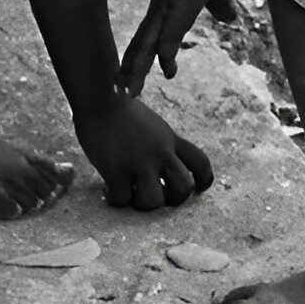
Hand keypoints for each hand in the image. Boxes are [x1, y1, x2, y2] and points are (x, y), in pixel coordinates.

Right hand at [75, 91, 211, 210]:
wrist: (100, 98)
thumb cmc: (120, 108)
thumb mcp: (152, 124)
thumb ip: (159, 143)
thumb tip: (158, 165)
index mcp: (170, 139)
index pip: (200, 163)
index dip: (204, 180)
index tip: (197, 189)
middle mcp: (161, 152)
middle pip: (184, 187)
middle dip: (174, 199)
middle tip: (158, 196)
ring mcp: (139, 162)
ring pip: (154, 201)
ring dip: (143, 204)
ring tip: (132, 196)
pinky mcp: (116, 171)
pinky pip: (122, 199)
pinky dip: (115, 199)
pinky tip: (108, 189)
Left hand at [115, 0, 212, 93]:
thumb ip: (220, 5)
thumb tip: (231, 19)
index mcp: (165, 11)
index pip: (152, 39)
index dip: (144, 56)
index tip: (136, 73)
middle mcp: (158, 16)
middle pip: (141, 47)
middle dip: (131, 69)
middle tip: (122, 90)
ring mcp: (162, 15)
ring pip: (144, 48)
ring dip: (136, 70)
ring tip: (126, 91)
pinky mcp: (171, 12)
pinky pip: (165, 40)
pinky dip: (162, 58)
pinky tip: (163, 73)